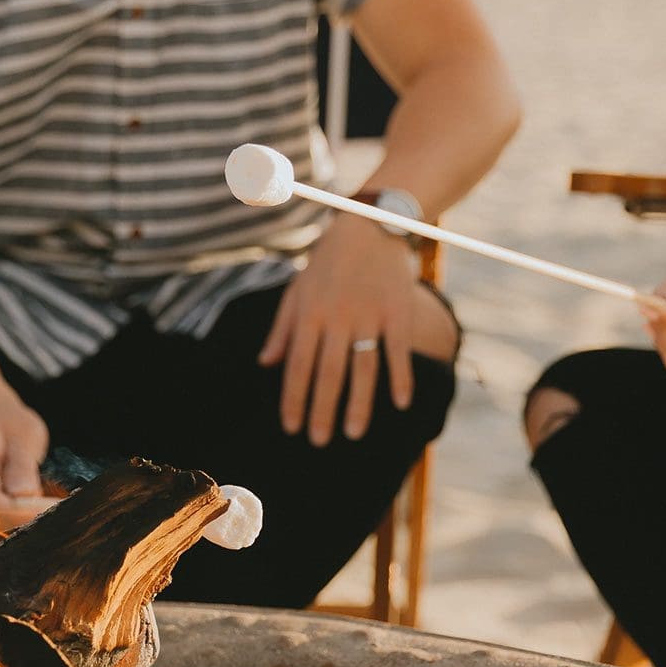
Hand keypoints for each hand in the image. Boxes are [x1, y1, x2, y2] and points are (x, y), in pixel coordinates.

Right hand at [0, 394, 50, 523]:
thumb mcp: (25, 432)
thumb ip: (23, 463)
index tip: (51, 507)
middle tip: (52, 503)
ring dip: (18, 518)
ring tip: (38, 497)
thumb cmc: (9, 425)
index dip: (20, 509)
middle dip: (23, 515)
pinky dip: (13, 517)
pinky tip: (28, 502)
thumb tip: (24, 494)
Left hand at [259, 216, 420, 445]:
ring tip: (354, 434)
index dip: (294, 398)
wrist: (369, 224)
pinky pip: (399, 350)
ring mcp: (369, 314)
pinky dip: (400, 377)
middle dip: (322, 411)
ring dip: (358, 404)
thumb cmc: (328, 262)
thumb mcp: (297, 289)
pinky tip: (400, 404)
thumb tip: (265, 364)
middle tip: (319, 442)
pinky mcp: (397, 310)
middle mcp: (337, 317)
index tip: (291, 427)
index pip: (298, 365)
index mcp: (309, 313)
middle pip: (328, 373)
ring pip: (363, 368)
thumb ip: (282, 328)